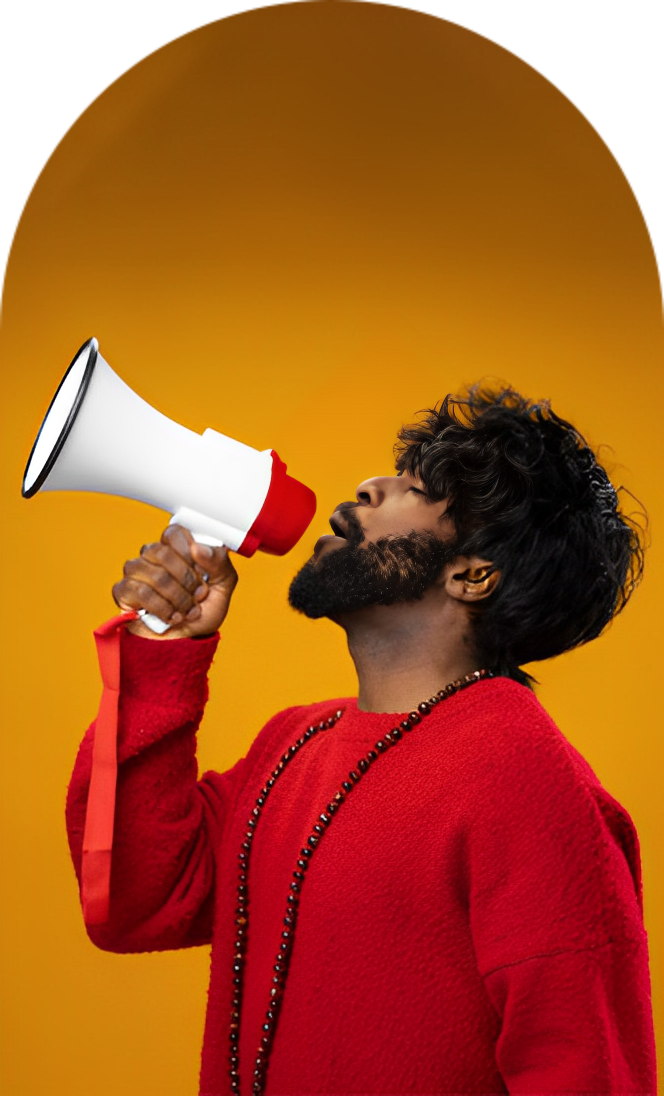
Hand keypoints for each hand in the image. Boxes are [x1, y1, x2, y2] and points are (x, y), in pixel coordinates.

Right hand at [112, 524, 237, 638]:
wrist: (187, 642)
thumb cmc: (203, 610)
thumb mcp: (223, 586)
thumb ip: (219, 563)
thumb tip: (199, 548)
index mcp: (177, 548)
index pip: (174, 532)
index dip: (189, 553)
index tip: (202, 573)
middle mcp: (153, 555)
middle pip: (163, 553)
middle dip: (187, 581)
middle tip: (198, 596)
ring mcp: (136, 572)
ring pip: (155, 575)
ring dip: (178, 598)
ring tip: (187, 611)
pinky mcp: (123, 591)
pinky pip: (141, 592)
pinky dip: (163, 608)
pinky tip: (171, 617)